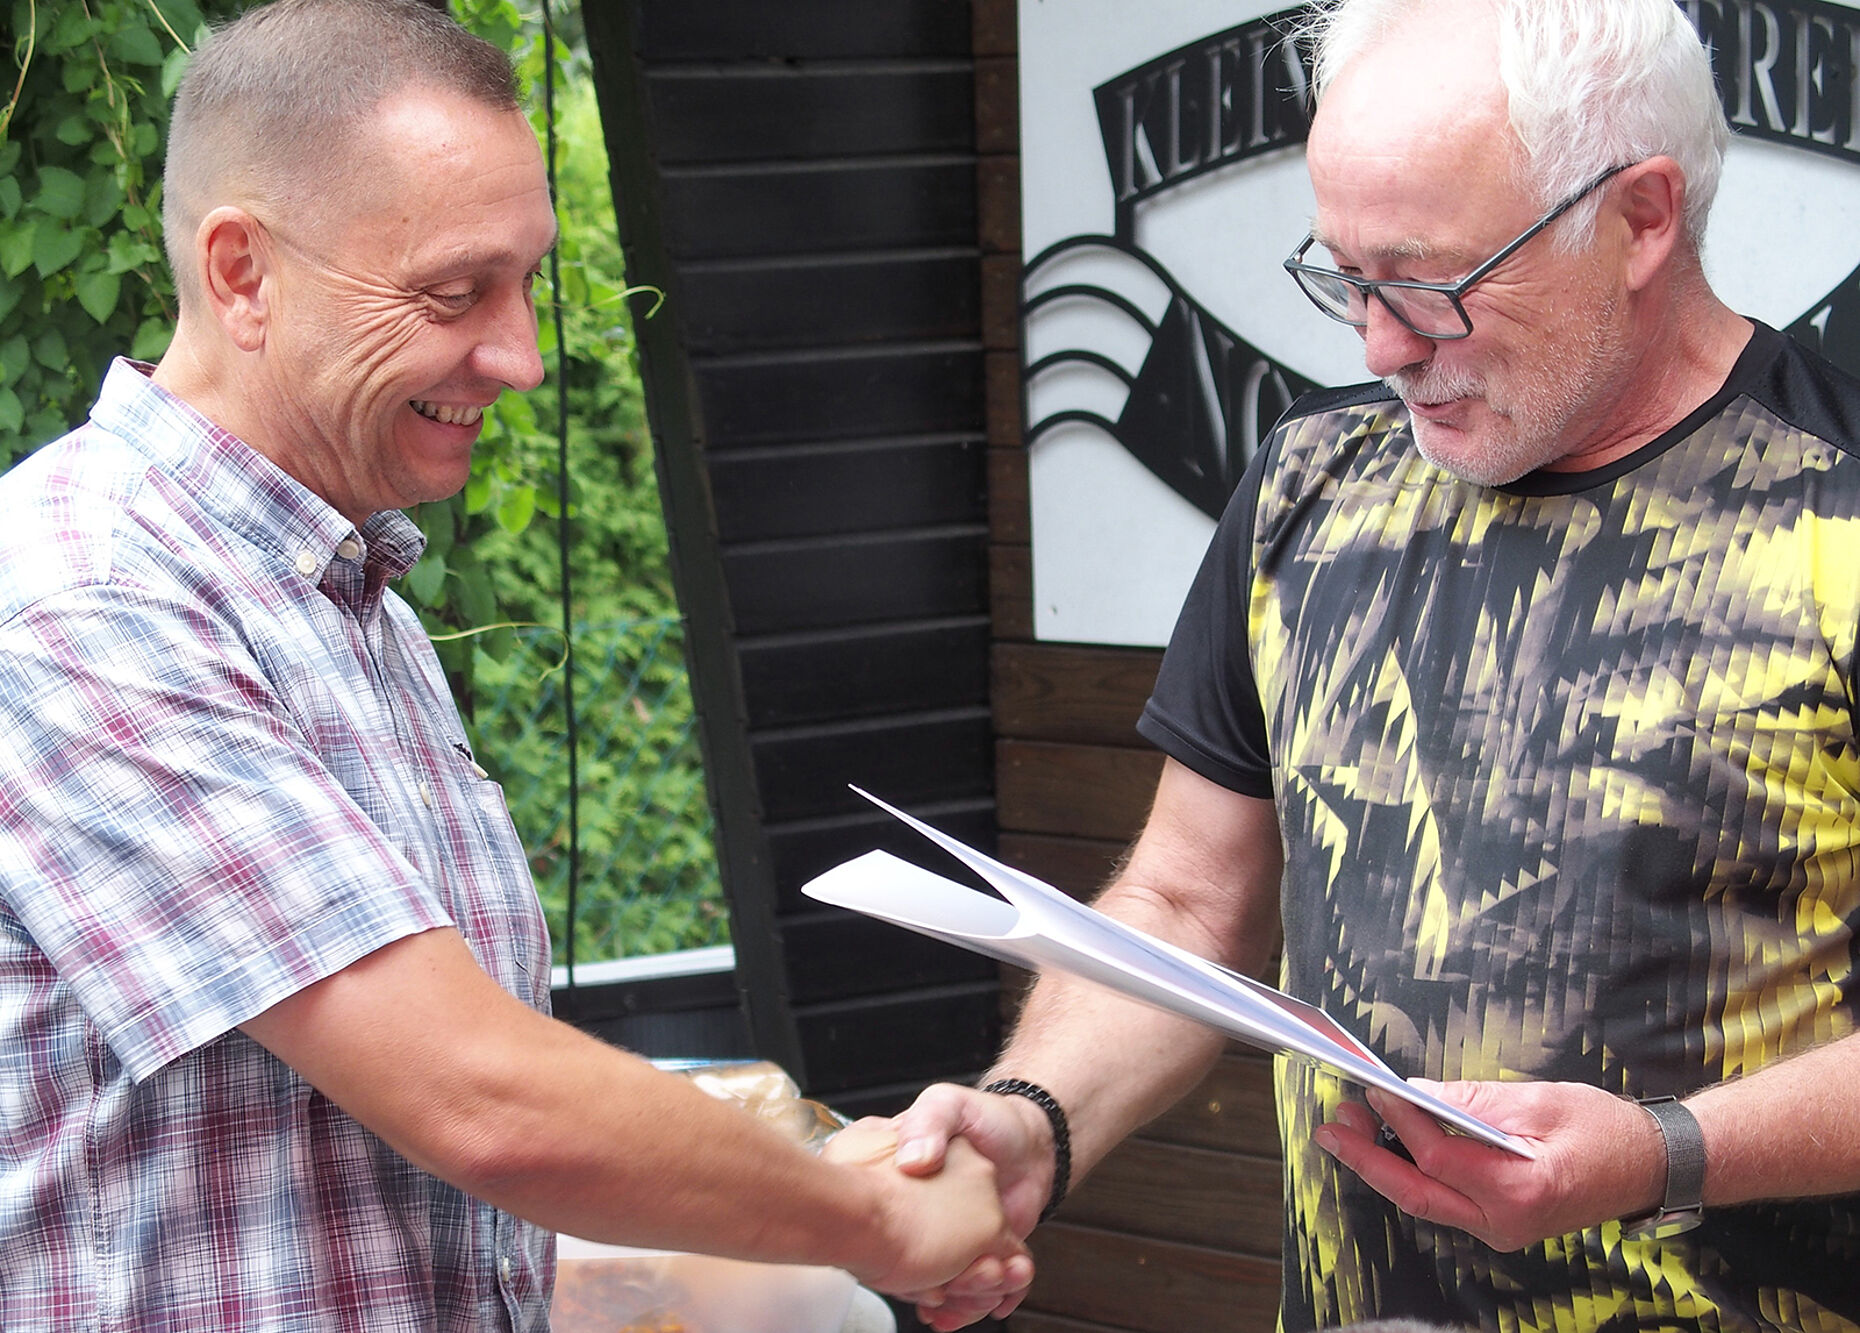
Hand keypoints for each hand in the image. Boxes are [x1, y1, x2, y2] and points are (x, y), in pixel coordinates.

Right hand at [822, 1117, 1032, 1323]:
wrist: (1033, 1139)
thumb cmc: (986, 1119)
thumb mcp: (947, 1103)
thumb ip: (928, 1121)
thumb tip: (914, 1161)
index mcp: (908, 1190)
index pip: (895, 1234)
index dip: (906, 1258)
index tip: (925, 1267)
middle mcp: (929, 1221)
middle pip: (926, 1271)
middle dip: (945, 1285)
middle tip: (959, 1279)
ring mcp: (959, 1242)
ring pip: (955, 1288)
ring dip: (970, 1298)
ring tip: (990, 1282)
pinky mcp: (988, 1255)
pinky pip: (985, 1290)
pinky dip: (990, 1301)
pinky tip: (998, 1299)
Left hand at [1312, 1079, 1665, 1250]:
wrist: (1649, 1166)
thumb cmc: (1604, 1129)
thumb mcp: (1538, 1101)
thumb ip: (1473, 1102)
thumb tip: (1416, 1094)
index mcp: (1520, 1190)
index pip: (1439, 1157)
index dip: (1400, 1121)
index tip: (1374, 1089)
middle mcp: (1505, 1221)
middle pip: (1417, 1192)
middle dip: (1365, 1158)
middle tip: (1331, 1126)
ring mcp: (1500, 1229)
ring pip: (1424, 1201)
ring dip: (1382, 1164)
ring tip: (1349, 1128)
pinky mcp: (1498, 1223)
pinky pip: (1443, 1200)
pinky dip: (1412, 1171)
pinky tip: (1388, 1143)